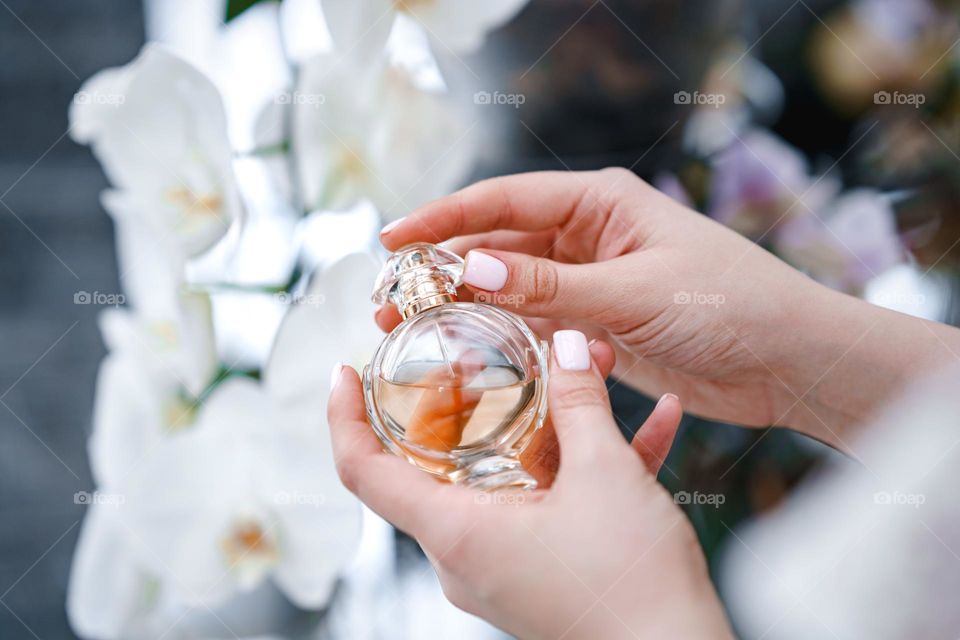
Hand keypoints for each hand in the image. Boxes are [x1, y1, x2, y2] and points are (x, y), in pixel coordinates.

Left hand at [328, 330, 732, 638]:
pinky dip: (579, 465)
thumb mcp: (606, 474)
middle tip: (481, 359)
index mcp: (457, 533)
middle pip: (433, 466)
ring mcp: (502, 567)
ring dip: (540, 426)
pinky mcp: (540, 572)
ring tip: (582, 374)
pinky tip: (647, 427)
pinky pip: (545, 503)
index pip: (364, 472)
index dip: (344, 416)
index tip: (346, 372)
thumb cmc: (633, 588)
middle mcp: (467, 555)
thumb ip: (580, 402)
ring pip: (500, 477)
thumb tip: (568, 346)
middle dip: (460, 404)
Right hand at [379, 168, 959, 448]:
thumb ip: (551, 285)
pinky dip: (504, 338)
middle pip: (499, 245)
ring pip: (513, 289)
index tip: (393, 240)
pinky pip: (538, 325)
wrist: (789, 360)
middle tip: (391, 301)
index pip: (505, 200)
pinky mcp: (600, 325)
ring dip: (467, 307)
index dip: (444, 219)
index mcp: (602, 203)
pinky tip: (469, 355)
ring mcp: (593, 281)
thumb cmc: (730, 305)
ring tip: (413, 331)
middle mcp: (591, 235)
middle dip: (444, 270)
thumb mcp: (634, 292)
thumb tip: (470, 266)